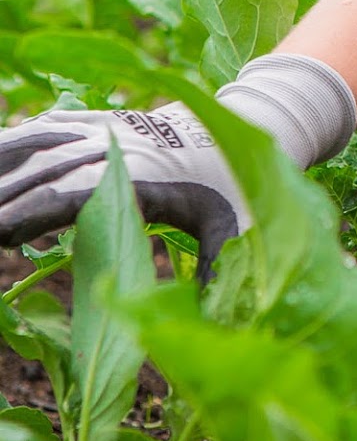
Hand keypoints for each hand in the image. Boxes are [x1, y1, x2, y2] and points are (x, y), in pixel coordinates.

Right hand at [0, 105, 246, 278]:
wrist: (248, 123)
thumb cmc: (238, 187)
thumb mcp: (239, 230)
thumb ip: (219, 272)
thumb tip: (211, 321)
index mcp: (150, 179)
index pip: (79, 194)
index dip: (35, 213)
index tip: (2, 234)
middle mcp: (122, 147)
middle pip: (47, 169)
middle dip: (4, 197)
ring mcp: (109, 127)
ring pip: (41, 142)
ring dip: (4, 165)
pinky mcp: (102, 118)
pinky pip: (49, 125)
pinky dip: (16, 140)